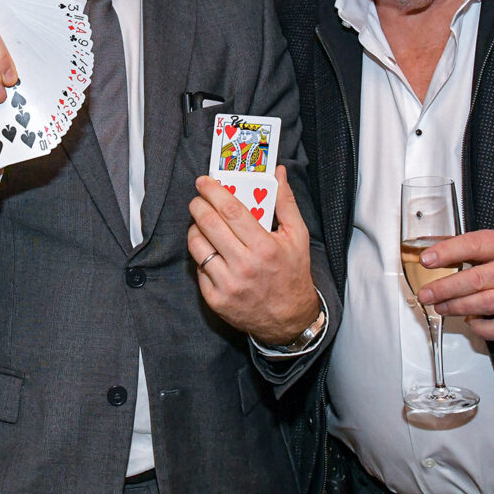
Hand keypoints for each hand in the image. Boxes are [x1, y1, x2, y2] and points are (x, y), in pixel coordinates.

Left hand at [188, 165, 321, 345]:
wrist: (289, 319)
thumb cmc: (292, 273)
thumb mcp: (298, 236)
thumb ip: (286, 202)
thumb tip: (277, 173)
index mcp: (265, 247)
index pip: (231, 210)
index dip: (213, 191)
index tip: (204, 181)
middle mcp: (244, 266)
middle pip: (209, 224)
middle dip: (198, 205)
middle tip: (198, 198)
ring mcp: (227, 284)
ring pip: (197, 246)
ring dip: (195, 228)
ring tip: (202, 223)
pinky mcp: (215, 299)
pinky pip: (198, 268)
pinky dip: (201, 255)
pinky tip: (210, 250)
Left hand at [414, 227, 493, 341]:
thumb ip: (470, 247)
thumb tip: (431, 251)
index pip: (474, 245)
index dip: (448, 253)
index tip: (427, 260)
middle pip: (476, 280)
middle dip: (445, 288)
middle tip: (426, 294)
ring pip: (485, 305)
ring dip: (457, 308)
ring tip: (441, 307)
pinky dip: (481, 328)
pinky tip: (471, 321)